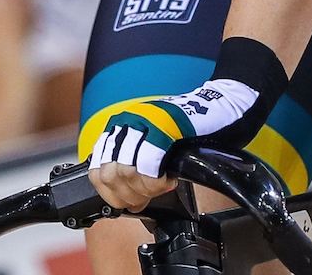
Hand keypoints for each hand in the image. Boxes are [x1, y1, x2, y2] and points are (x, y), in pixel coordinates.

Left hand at [86, 77, 267, 210]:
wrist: (215, 108)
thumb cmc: (186, 133)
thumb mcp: (148, 147)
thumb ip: (131, 165)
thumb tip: (123, 199)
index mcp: (118, 128)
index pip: (96, 171)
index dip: (112, 195)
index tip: (129, 203)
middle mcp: (125, 122)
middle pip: (111, 175)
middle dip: (129, 196)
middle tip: (148, 199)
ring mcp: (142, 122)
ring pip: (127, 172)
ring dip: (145, 190)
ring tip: (161, 187)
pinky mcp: (162, 125)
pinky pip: (149, 165)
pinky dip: (157, 182)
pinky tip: (169, 179)